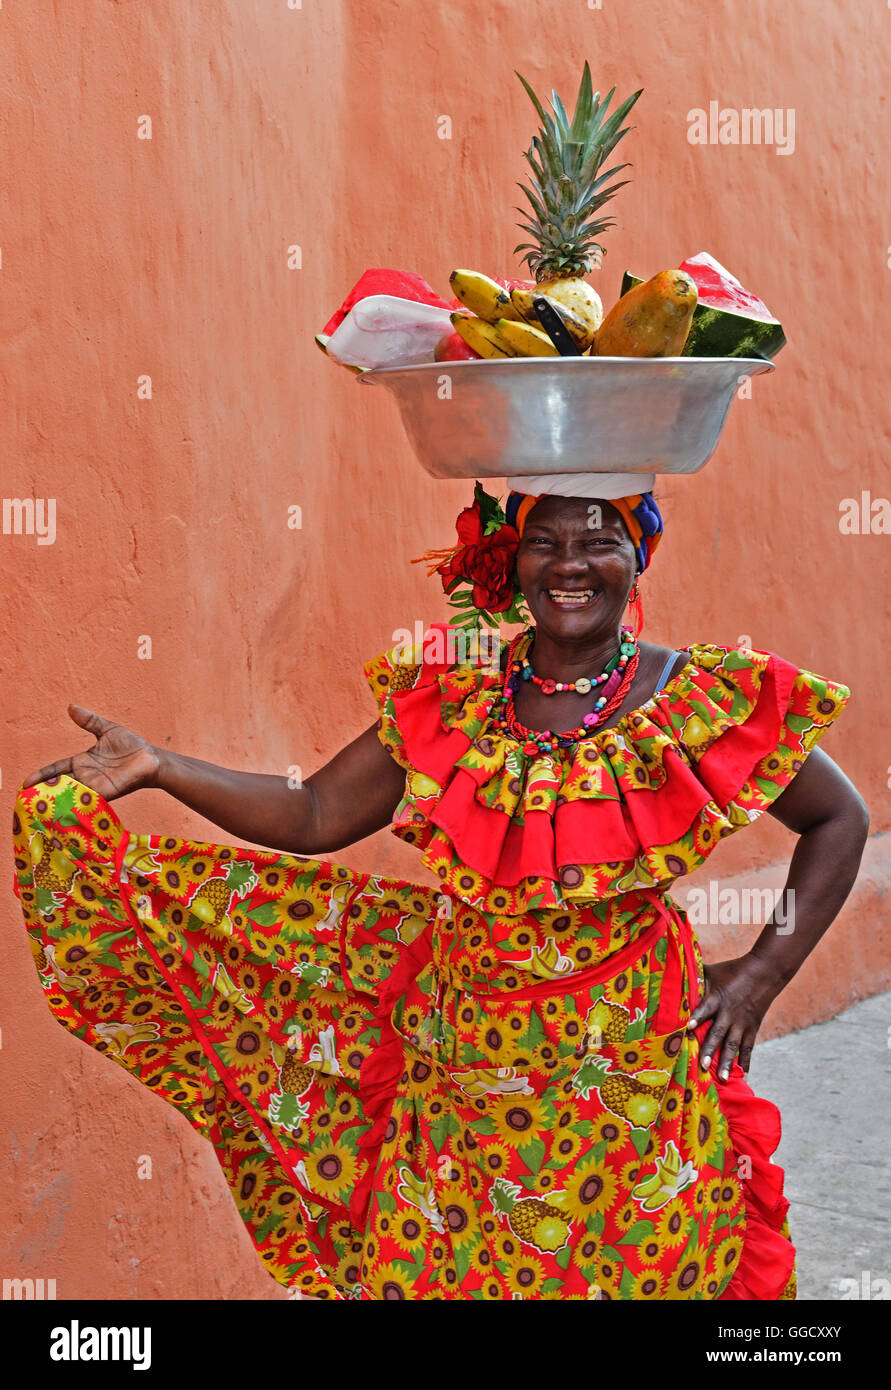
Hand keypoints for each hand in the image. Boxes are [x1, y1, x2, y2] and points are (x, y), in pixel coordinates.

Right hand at [21, 705, 161, 801]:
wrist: (150, 758)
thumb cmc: (130, 745)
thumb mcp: (107, 729)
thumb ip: (89, 721)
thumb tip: (71, 706)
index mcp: (82, 762)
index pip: (56, 769)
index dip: (41, 775)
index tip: (26, 782)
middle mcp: (85, 776)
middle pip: (59, 785)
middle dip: (43, 792)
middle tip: (26, 799)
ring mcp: (95, 786)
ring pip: (70, 795)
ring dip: (56, 801)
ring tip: (39, 808)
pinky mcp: (106, 793)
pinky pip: (88, 800)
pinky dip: (76, 804)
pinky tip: (64, 810)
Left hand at [686, 953, 781, 1080]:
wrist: (764, 971)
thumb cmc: (732, 970)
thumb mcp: (713, 970)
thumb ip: (695, 975)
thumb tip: (673, 970)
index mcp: (717, 997)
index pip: (706, 1009)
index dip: (697, 1017)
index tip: (688, 1028)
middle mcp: (729, 1012)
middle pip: (718, 1032)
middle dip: (710, 1049)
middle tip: (703, 1065)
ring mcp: (742, 1022)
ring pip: (734, 1044)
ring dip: (727, 1061)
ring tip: (722, 1078)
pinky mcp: (753, 1027)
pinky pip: (749, 1046)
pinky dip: (746, 1059)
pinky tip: (744, 1073)